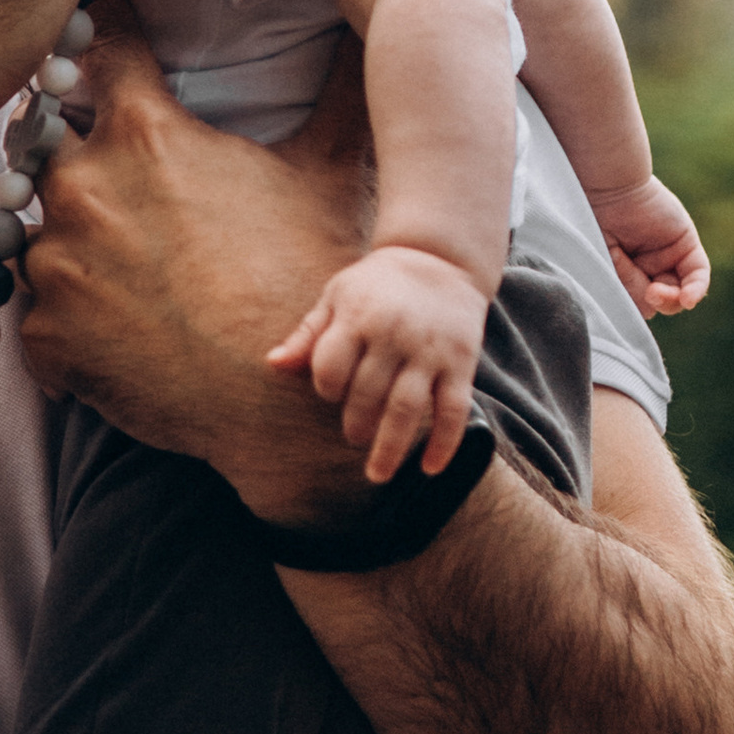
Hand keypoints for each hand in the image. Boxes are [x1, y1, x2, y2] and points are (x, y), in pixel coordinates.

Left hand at [17, 0, 383, 523]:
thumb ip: (338, 91)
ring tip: (110, 259)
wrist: (283, 404)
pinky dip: (64, 315)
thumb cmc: (307, 278)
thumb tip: (374, 26)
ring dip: (58, 232)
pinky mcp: (41, 332)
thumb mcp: (328, 174)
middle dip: (63, 140)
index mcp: (144, 132)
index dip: (97, 17)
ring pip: (26, 223)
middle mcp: (81, 185)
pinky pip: (33, 309)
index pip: (100, 41)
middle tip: (98, 165)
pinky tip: (110, 327)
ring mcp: (52, 261)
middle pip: (40, 133)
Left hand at [267, 243, 489, 482]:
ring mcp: (429, 351)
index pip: (330, 366)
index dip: (326, 387)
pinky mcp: (461, 363)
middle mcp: (393, 334)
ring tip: (377, 473)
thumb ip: (308, 334)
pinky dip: (444, 443)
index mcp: (358, 316)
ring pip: (407, 408)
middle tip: (352, 437)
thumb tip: (272, 364)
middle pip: (367, 393)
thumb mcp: (336, 297)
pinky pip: (453, 409)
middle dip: (355, 424)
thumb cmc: (376, 285)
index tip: (331, 393)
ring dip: (391, 447)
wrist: (439, 260)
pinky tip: (430, 468)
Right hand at [585, 175, 710, 317]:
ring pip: (681, 292)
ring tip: (656, 291)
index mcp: (624, 271)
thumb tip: (650, 310)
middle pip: (662, 302)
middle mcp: (647, 266)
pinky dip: (695, 288)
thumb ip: (627, 287)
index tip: (624, 305)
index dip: (636, 309)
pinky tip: (689, 298)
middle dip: (655, 303)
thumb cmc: (594, 221)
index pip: (639, 304)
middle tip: (646, 293)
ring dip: (672, 299)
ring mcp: (668, 256)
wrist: (607, 187)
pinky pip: (698, 273)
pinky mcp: (686, 244)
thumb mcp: (605, 261)